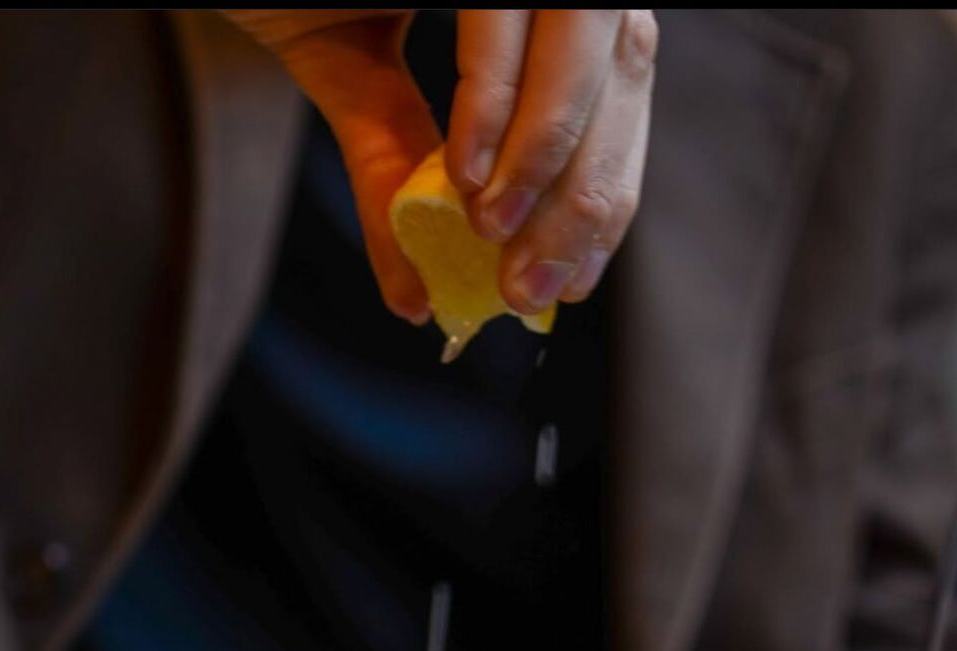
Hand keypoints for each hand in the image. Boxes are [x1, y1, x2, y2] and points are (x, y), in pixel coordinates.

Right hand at [221, 10, 656, 321]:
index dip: (605, 188)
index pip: (615, 85)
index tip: (573, 281)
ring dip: (547, 155)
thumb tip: (417, 300)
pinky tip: (465, 176)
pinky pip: (505, 9)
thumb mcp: (355, 82)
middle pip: (617, 63)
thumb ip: (395, 172)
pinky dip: (494, 98)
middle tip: (531, 288)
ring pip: (584, 36)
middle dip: (582, 194)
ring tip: (493, 238)